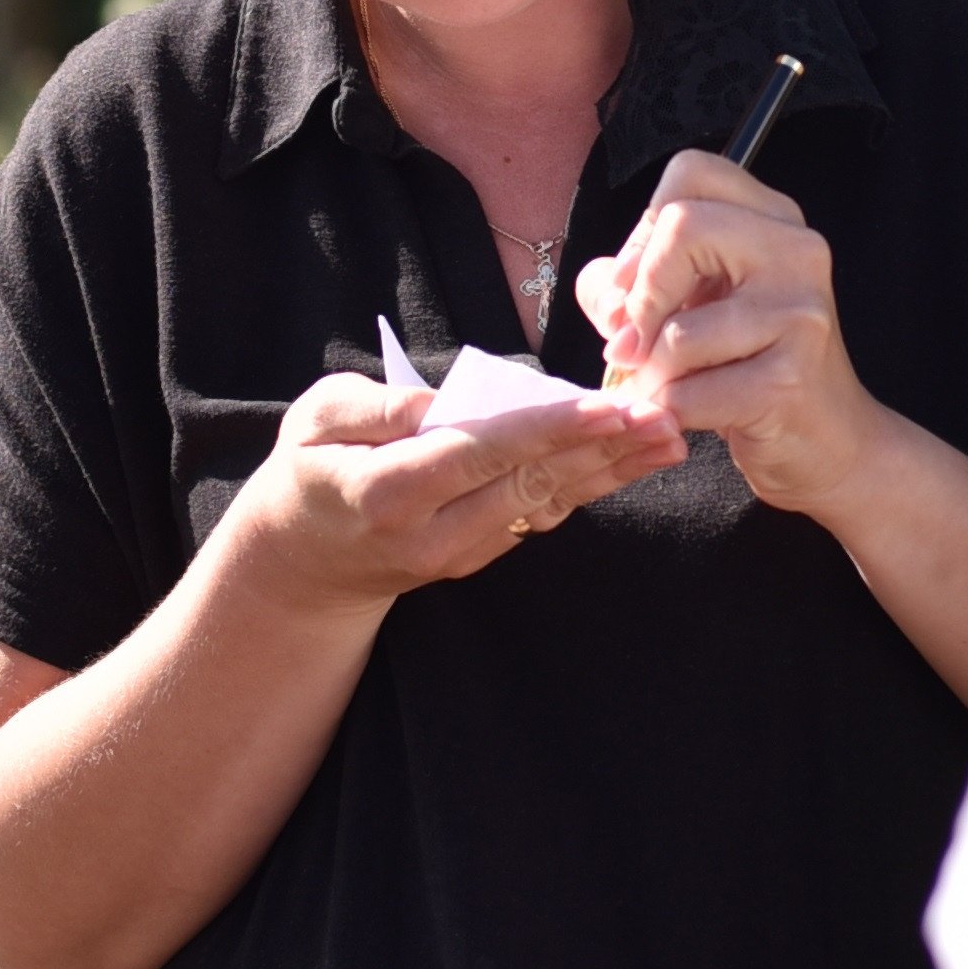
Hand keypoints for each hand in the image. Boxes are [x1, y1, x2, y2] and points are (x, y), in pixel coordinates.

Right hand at [226, 362, 682, 617]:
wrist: (301, 566)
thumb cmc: (307, 472)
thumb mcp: (312, 422)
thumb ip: (374, 406)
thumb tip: (440, 402)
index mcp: (388, 491)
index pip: (482, 453)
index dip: (549, 430)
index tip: (606, 408)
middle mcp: (431, 534)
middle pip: (531, 485)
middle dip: (602, 451)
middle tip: (663, 416)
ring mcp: (458, 555)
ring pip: (546, 506)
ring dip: (611, 473)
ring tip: (667, 441)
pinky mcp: (476, 560)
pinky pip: (538, 518)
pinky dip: (587, 487)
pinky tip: (628, 462)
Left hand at [575, 149, 882, 515]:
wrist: (827, 442)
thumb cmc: (749, 367)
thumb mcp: (689, 306)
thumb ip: (627, 283)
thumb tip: (601, 291)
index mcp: (772, 219)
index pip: (690, 172)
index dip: (643, 229)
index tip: (632, 286)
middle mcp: (796, 252)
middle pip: (682, 229)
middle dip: (639, 296)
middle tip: (631, 342)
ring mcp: (800, 315)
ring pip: (678, 329)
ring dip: (650, 371)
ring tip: (663, 386)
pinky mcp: (789, 381)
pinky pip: (689, 392)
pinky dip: (669, 410)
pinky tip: (686, 415)